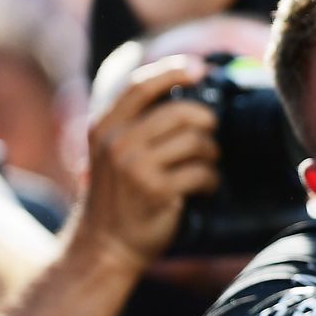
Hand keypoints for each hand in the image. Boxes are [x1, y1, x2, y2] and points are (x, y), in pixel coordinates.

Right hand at [73, 57, 219, 269]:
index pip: (141, 85)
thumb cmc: (118, 196)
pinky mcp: (156, 189)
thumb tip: (184, 90)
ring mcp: (135, 166)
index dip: (174, 71)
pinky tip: (204, 189)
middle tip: (208, 139)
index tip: (201, 69)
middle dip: (206, 124)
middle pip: (182, 112)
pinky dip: (211, 181)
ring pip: (197, 142)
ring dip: (211, 156)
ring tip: (204, 168)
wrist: (105, 246)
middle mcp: (117, 142)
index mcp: (104, 126)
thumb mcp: (112, 153)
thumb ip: (135, 123)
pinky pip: (202, 172)